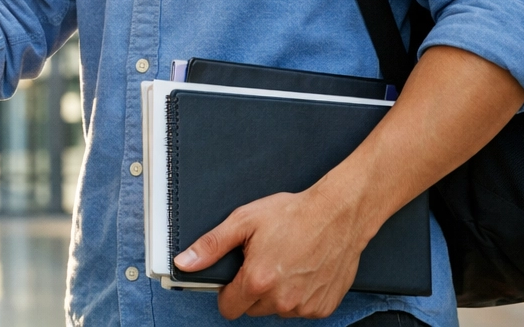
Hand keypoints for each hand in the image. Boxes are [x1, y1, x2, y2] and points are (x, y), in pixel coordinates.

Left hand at [173, 183, 369, 318]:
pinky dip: (299, 296)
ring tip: (285, 263)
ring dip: (276, 294)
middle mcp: (282, 300)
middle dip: (252, 290)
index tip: (236, 276)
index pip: (228, 309)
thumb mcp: (244, 221)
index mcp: (258, 281)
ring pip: (277, 310)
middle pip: (252, 310)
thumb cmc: (293, 214)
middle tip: (263, 261)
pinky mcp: (323, 307)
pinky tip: (302, 271)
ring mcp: (305, 307)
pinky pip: (301, 310)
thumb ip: (212, 246)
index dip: (227, 292)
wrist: (339, 214)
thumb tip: (184, 262)